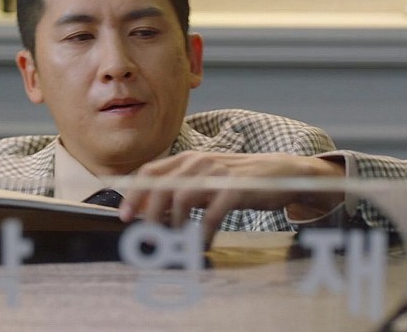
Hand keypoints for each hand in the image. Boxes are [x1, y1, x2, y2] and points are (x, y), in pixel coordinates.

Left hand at [118, 152, 343, 238]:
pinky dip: (203, 233)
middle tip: (148, 238)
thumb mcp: (205, 179)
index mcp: (187, 159)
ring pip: (181, 199)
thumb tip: (153, 214)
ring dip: (174, 226)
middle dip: (149, 215)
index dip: (133, 194)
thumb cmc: (238, 180)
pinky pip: (212, 214)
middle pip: (161, 187)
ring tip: (176, 243)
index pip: (149, 172)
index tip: (124, 216)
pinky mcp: (236, 189)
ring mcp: (217, 174)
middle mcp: (198, 162)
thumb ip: (181, 190)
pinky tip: (203, 245)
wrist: (281, 172)